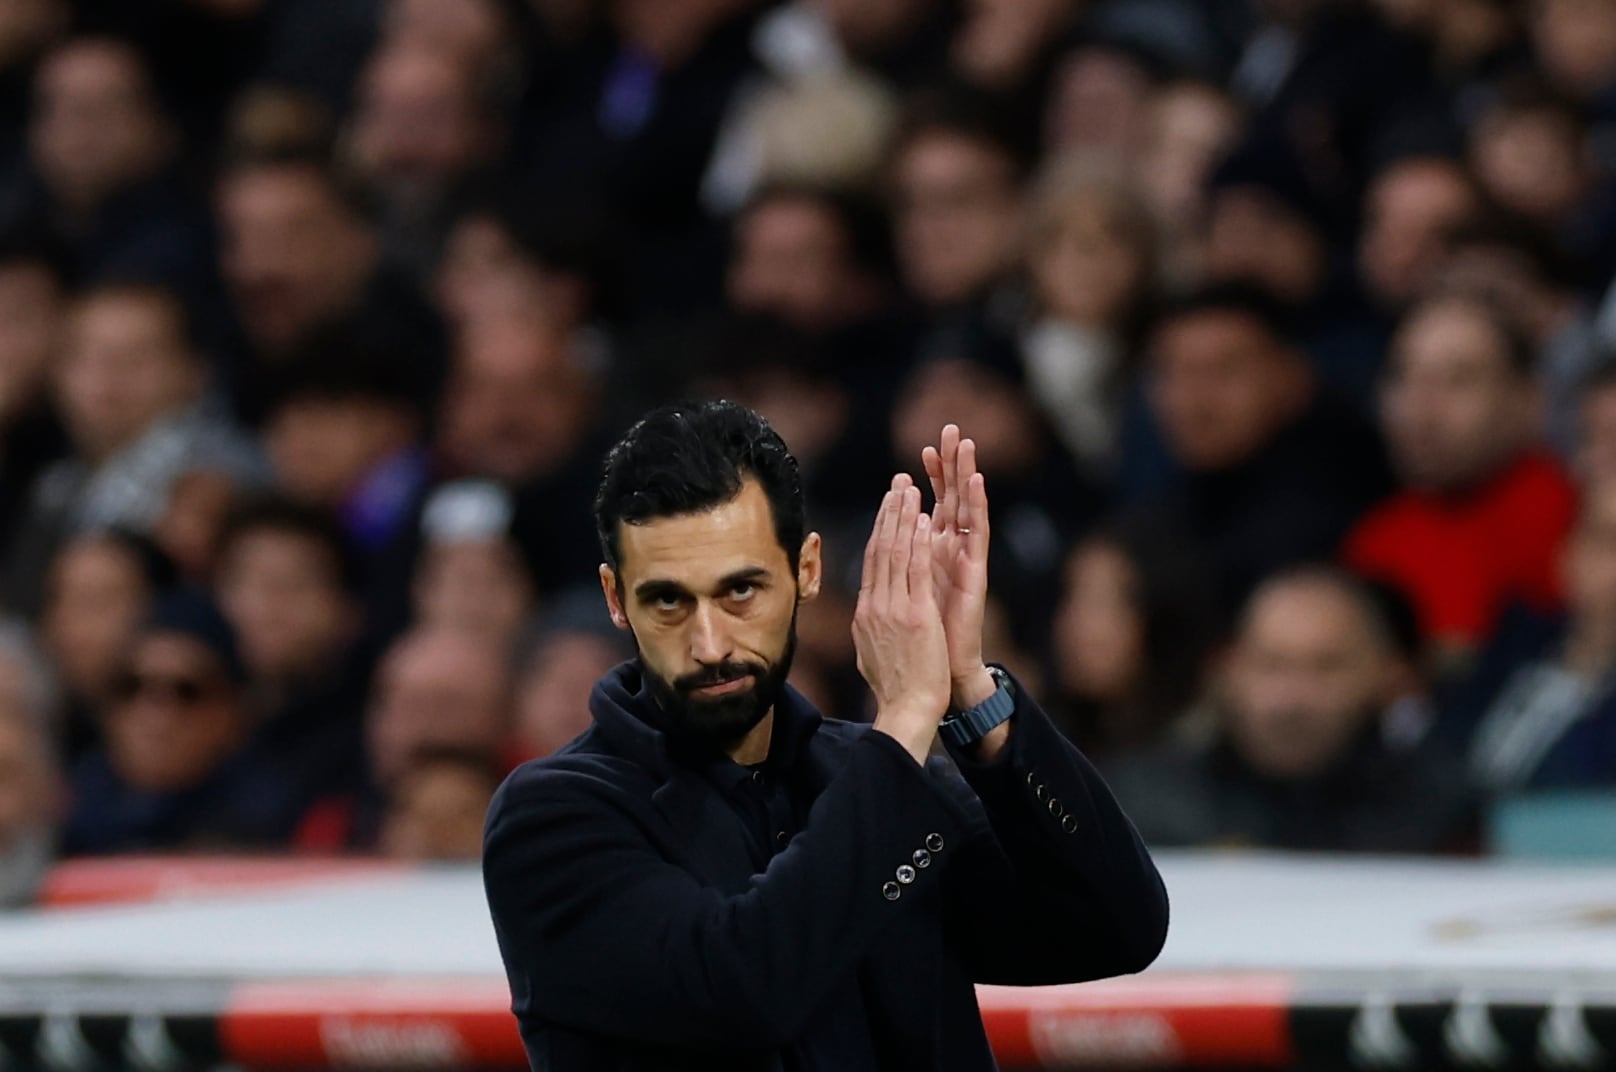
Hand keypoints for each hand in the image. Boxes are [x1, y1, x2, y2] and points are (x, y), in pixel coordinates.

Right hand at [854, 478, 952, 763]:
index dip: (879, 530)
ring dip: (903, 517)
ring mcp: (894, 609)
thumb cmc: (895, 688)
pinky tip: (922, 519)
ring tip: (909, 489)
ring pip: (896, 552)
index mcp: (866, 613)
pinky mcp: (916, 615)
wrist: (906, 711)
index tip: (887, 506)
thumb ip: (869, 628)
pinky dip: (918, 542)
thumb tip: (863, 616)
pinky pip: (916, 570)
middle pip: (880, 549)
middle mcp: (876, 605)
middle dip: (890, 512)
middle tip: (898, 483)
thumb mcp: (871, 652)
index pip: (872, 562)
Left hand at [920, 425, 994, 708]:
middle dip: (949, 466)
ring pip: (966, 507)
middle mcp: (949, 553)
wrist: (941, 675)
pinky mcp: (975, 570)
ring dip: (965, 473)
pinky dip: (978, 503)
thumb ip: (894, 576)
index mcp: (929, 557)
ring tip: (965, 443)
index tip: (917, 455)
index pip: (927, 510)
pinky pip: (977, 531)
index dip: (923, 484)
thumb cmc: (921, 643)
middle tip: (950, 431)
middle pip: (950, 499)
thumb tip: (883, 554)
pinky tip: (977, 480)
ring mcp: (964, 559)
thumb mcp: (897, 602)